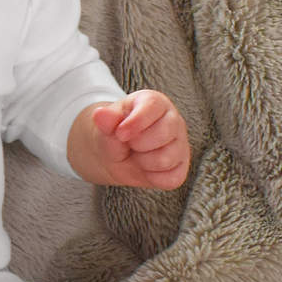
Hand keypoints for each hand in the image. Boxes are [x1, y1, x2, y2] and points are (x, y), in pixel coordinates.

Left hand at [73, 90, 190, 189]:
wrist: (115, 157)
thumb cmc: (115, 136)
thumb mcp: (106, 126)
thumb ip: (106, 121)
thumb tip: (100, 114)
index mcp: (155, 103)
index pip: (153, 106)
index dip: (135, 122)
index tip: (120, 133)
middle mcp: (173, 120)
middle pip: (162, 133)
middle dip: (137, 144)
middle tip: (130, 144)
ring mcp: (180, 144)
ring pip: (165, 159)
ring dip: (143, 162)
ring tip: (137, 155)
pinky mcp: (181, 166)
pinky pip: (171, 178)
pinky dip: (152, 177)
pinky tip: (146, 168)